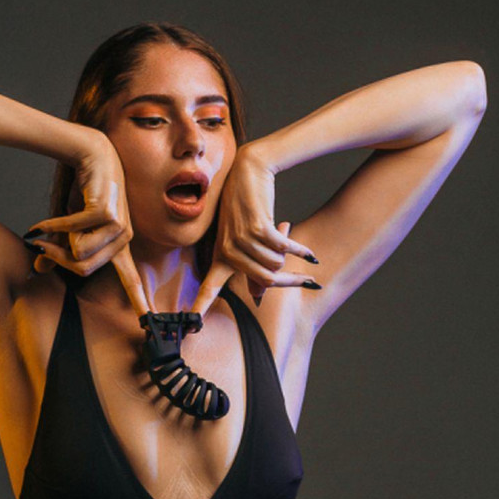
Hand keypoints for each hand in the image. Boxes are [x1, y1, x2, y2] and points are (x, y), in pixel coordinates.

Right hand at [22, 133, 148, 311]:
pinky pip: (72, 232)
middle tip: (41, 246)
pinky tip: (42, 223)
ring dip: (55, 240)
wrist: (91, 154)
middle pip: (84, 269)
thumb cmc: (83, 190)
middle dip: (57, 258)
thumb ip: (59, 248)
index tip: (149, 322)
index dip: (139, 300)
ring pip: (78, 252)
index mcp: (120, 245)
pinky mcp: (106, 212)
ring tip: (46, 228)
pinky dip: (52, 226)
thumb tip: (39, 268)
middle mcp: (123, 238)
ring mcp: (118, 224)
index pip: (131, 278)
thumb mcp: (69, 225)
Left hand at [191, 147, 317, 318]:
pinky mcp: (257, 228)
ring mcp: (241, 239)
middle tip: (305, 279)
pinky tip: (309, 253)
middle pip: (265, 280)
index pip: (208, 288)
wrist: (248, 171)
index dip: (200, 307)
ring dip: (290, 256)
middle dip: (289, 280)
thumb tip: (258, 294)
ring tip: (290, 239)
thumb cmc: (247, 207)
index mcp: (221, 256)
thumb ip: (251, 268)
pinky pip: (284, 249)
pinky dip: (300, 250)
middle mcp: (228, 251)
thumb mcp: (244, 239)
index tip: (189, 326)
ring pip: (276, 264)